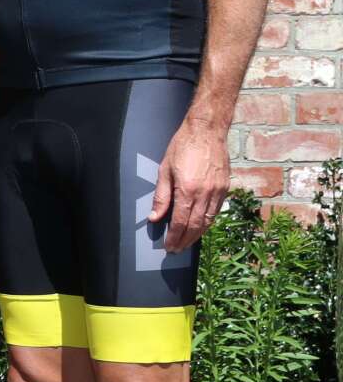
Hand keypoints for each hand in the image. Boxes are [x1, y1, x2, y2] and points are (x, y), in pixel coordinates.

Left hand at [151, 118, 229, 251]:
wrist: (207, 131)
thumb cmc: (182, 147)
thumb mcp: (164, 170)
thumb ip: (161, 196)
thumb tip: (155, 217)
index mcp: (188, 190)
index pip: (181, 221)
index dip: (175, 237)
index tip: (169, 247)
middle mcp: (205, 193)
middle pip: (196, 225)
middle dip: (186, 240)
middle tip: (176, 250)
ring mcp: (218, 191)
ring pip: (209, 220)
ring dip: (198, 234)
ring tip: (187, 243)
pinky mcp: (226, 187)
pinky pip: (217, 211)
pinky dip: (208, 222)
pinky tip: (200, 226)